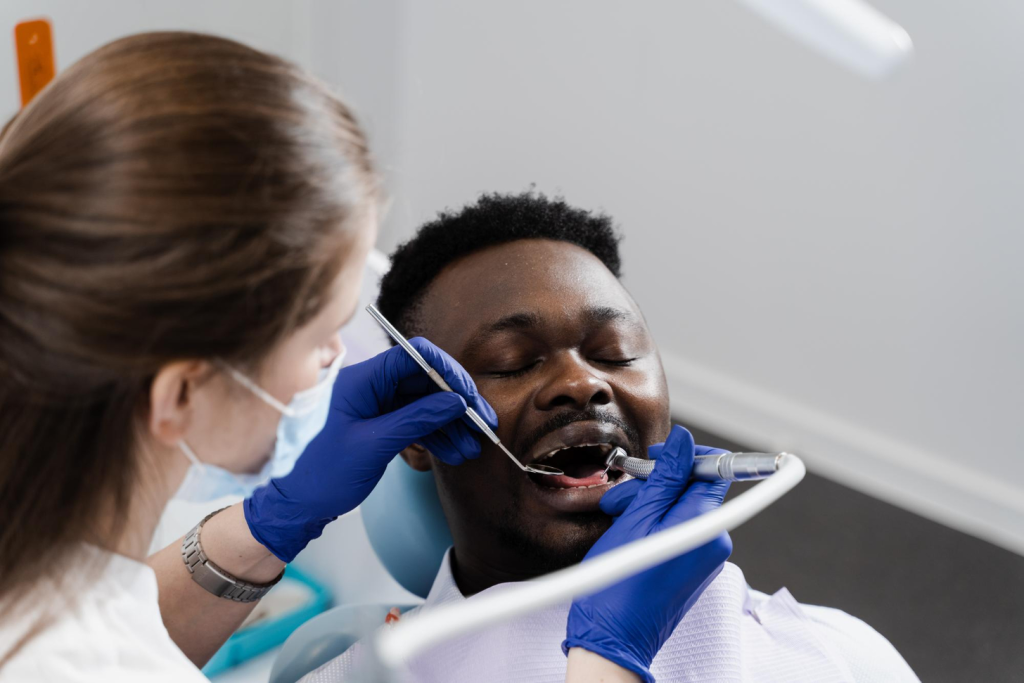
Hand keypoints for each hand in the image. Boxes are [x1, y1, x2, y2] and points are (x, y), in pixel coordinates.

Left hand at [245, 337, 496, 561]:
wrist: (292, 505)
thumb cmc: (319, 474)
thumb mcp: (373, 446)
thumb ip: (415, 420)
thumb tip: (454, 402)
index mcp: (360, 379)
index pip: (412, 356)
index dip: (446, 371)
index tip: (469, 395)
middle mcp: (367, 387)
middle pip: (422, 382)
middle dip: (455, 403)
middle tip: (482, 424)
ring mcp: (372, 406)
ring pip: (422, 405)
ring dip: (449, 425)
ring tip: (471, 447)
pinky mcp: (376, 426)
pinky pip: (413, 422)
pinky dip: (434, 436)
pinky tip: (454, 450)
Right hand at [563, 426, 731, 682]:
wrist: (613, 636)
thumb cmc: (620, 582)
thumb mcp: (638, 517)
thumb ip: (666, 476)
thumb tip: (685, 441)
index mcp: (705, 523)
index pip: (717, 470)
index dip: (689, 455)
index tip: (661, 453)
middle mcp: (713, 539)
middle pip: (693, 489)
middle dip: (656, 484)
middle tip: (623, 496)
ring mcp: (704, 556)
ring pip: (680, 508)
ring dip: (648, 504)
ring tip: (617, 517)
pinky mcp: (692, 567)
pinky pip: (678, 530)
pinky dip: (653, 524)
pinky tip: (627, 533)